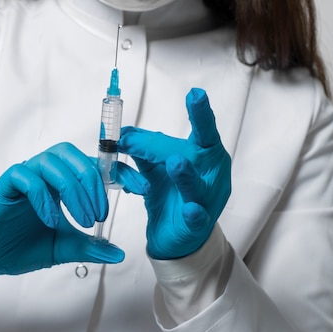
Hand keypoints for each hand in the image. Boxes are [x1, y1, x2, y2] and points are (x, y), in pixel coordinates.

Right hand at [0, 142, 147, 280]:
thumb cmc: (20, 247)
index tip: (141, 189)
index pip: (93, 166)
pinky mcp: (5, 184)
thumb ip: (88, 246)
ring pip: (53, 160)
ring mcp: (24, 175)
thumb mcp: (62, 248)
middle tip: (100, 214)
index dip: (119, 172)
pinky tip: (52, 220)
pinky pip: (26, 175)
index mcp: (61, 183)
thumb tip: (119, 253)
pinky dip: (44, 196)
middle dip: (94, 182)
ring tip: (82, 220)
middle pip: (74, 156)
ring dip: (73, 188)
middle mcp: (45, 174)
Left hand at [118, 88, 230, 259]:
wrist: (176, 237)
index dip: (199, 113)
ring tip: (176, 163)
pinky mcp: (197, 224)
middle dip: (178, 137)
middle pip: (196, 151)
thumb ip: (142, 148)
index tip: (195, 94)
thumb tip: (121, 131)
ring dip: (185, 175)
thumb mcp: (154, 168)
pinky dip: (192, 213)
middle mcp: (211, 174)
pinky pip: (195, 217)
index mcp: (204, 155)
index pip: (203, 130)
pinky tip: (190, 209)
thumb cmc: (171, 195)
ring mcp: (207, 199)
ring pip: (196, 184)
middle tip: (158, 123)